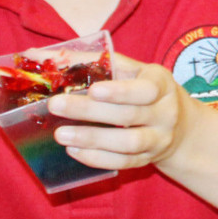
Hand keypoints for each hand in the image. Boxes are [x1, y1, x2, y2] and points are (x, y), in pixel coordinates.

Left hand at [47, 59, 206, 172]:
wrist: (180, 125)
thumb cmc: (142, 89)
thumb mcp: (130, 70)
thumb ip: (92, 61)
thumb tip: (37, 55)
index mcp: (161, 84)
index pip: (146, 89)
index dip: (120, 91)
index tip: (93, 89)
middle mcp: (165, 113)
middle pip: (129, 115)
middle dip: (90, 112)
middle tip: (56, 106)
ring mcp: (159, 139)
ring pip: (128, 143)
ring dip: (93, 139)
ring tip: (61, 135)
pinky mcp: (148, 160)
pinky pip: (124, 163)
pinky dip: (98, 158)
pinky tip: (74, 151)